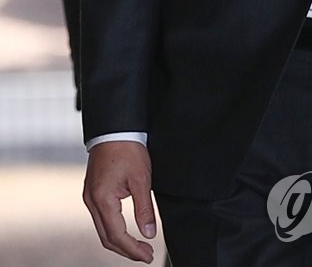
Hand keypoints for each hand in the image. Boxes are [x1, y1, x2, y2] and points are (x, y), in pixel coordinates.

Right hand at [83, 141, 156, 261]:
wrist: (115, 129)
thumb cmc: (128, 149)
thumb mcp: (141, 179)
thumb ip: (144, 208)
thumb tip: (149, 232)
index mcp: (102, 199)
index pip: (117, 235)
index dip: (133, 249)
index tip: (148, 255)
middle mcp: (91, 201)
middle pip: (106, 237)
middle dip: (126, 250)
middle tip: (146, 255)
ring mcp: (89, 197)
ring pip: (102, 229)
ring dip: (119, 241)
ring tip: (139, 246)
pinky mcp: (92, 192)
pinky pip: (100, 218)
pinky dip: (113, 228)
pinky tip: (126, 230)